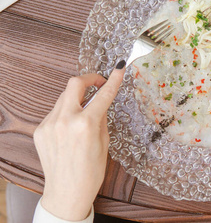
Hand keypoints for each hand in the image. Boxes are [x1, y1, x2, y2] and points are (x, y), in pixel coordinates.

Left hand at [34, 61, 125, 220]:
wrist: (67, 192)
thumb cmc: (90, 172)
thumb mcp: (104, 142)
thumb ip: (100, 117)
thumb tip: (101, 100)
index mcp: (85, 125)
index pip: (102, 95)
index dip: (113, 80)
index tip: (119, 69)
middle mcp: (65, 121)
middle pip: (74, 84)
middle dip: (89, 79)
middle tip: (99, 84)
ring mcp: (49, 124)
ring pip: (64, 97)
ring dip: (77, 97)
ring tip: (86, 110)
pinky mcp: (40, 130)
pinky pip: (56, 111)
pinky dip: (67, 112)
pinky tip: (72, 126)